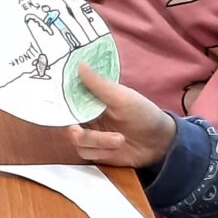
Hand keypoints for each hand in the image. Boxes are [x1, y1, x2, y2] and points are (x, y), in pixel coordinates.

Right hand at [54, 63, 177, 167]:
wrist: (160, 143)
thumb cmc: (144, 114)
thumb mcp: (123, 97)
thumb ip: (99, 85)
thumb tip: (79, 64)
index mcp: (91, 100)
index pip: (67, 99)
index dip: (60, 103)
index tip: (57, 108)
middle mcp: (86, 117)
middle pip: (67, 124)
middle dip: (77, 131)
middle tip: (79, 132)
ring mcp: (91, 136)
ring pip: (78, 142)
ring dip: (99, 142)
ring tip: (120, 140)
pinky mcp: (96, 153)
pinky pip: (87, 154)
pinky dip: (102, 152)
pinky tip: (118, 148)